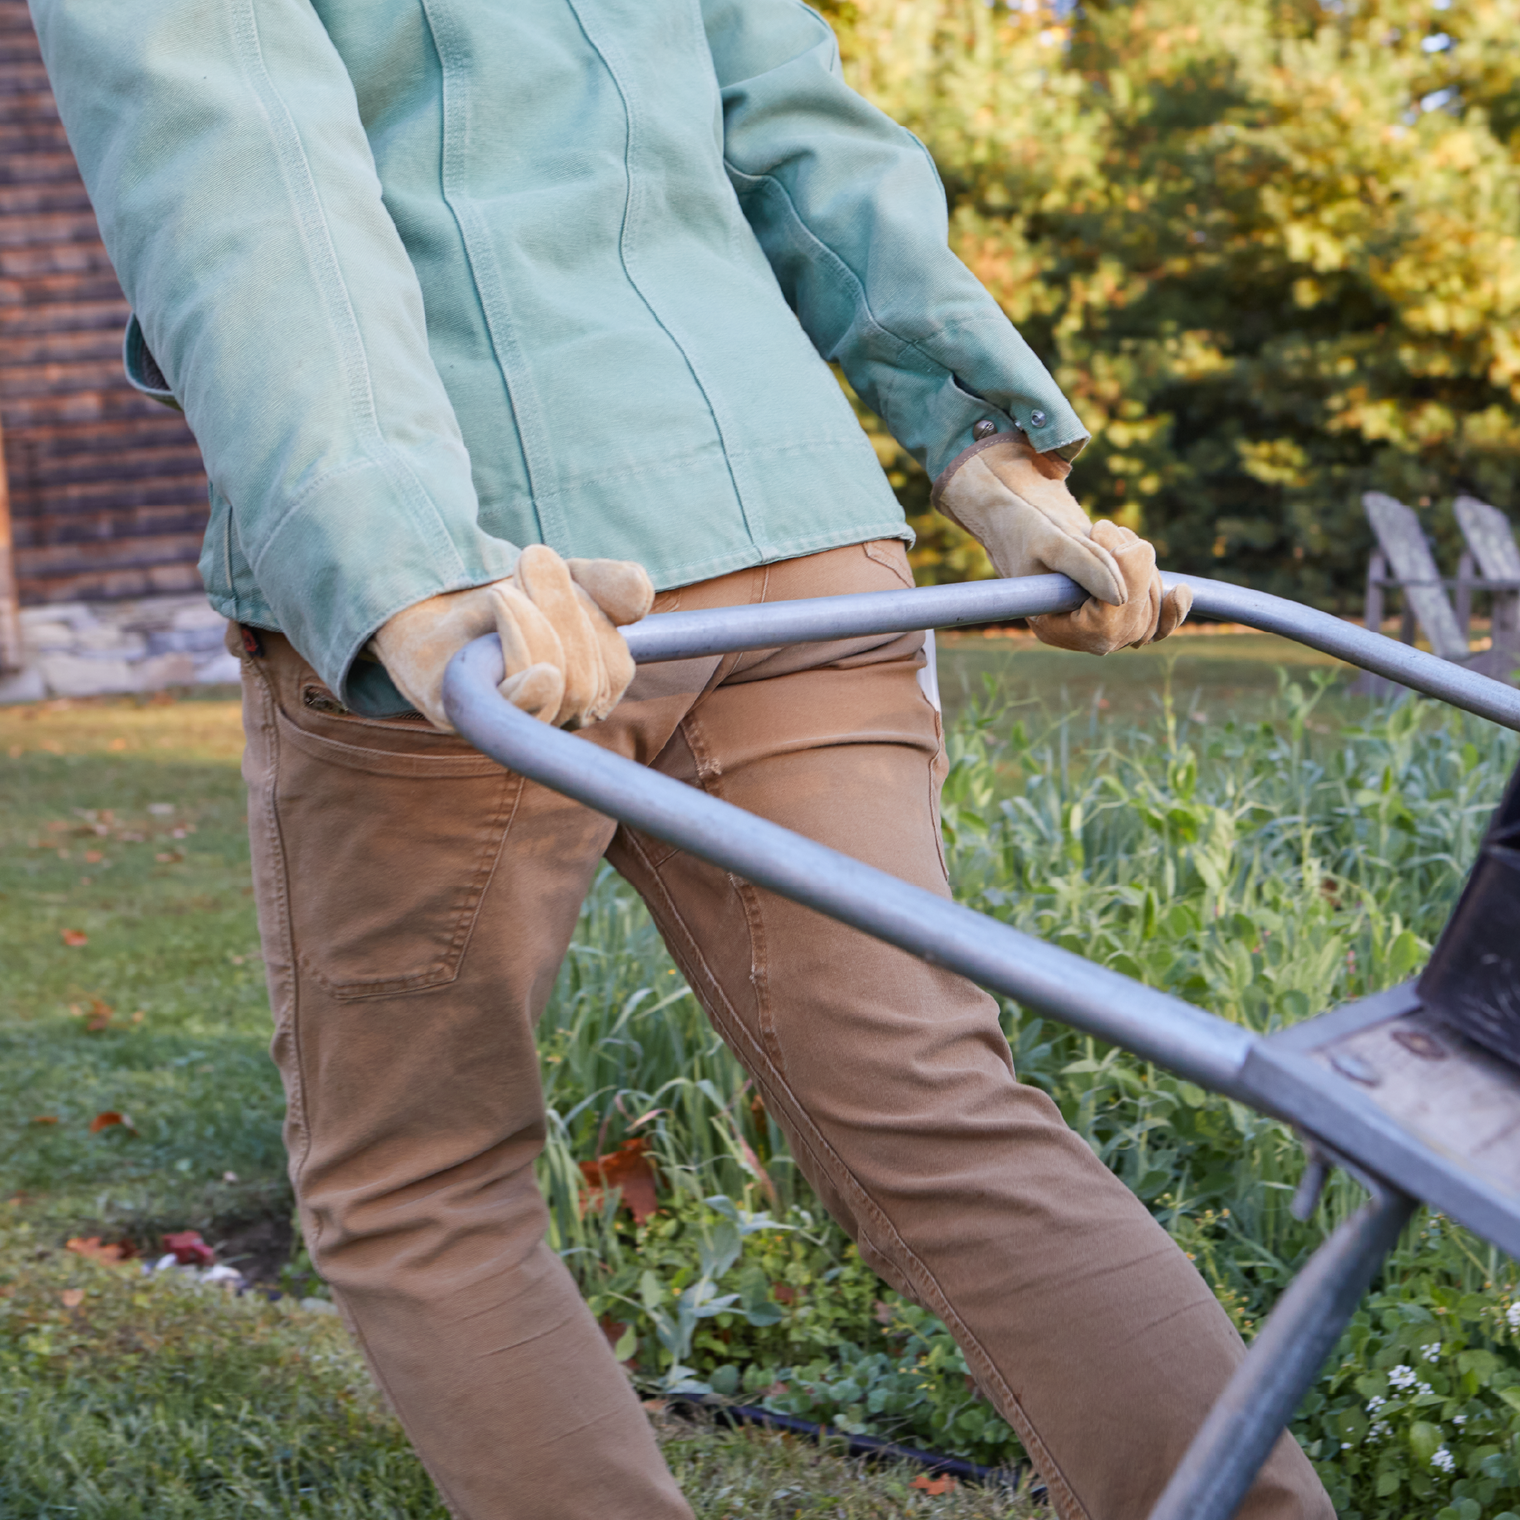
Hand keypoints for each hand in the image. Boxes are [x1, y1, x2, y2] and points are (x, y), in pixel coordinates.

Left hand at [372, 545, 654, 731]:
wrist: (434, 592)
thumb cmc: (512, 594)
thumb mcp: (572, 578)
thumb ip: (611, 583)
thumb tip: (641, 594)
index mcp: (590, 688)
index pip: (614, 666)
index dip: (588, 612)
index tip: (539, 559)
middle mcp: (557, 715)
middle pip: (585, 679)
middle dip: (559, 609)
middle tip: (522, 563)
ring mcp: (513, 719)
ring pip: (556, 685)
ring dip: (532, 623)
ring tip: (500, 590)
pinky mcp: (466, 712)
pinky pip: (516, 712)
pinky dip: (531, 692)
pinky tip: (540, 673)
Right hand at [931, 431, 1189, 653]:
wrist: (1023, 523)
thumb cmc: (1029, 529)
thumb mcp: (1054, 542)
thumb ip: (1087, 567)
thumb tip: (1122, 598)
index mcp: (1054, 627)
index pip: (1109, 621)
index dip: (1126, 580)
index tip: (1109, 537)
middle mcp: (1080, 636)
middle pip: (1135, 621)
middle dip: (1136, 570)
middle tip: (1103, 529)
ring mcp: (1102, 629)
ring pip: (1150, 614)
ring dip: (1145, 570)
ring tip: (1111, 538)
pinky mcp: (1120, 616)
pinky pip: (1158, 623)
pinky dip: (1166, 598)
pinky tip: (1178, 589)